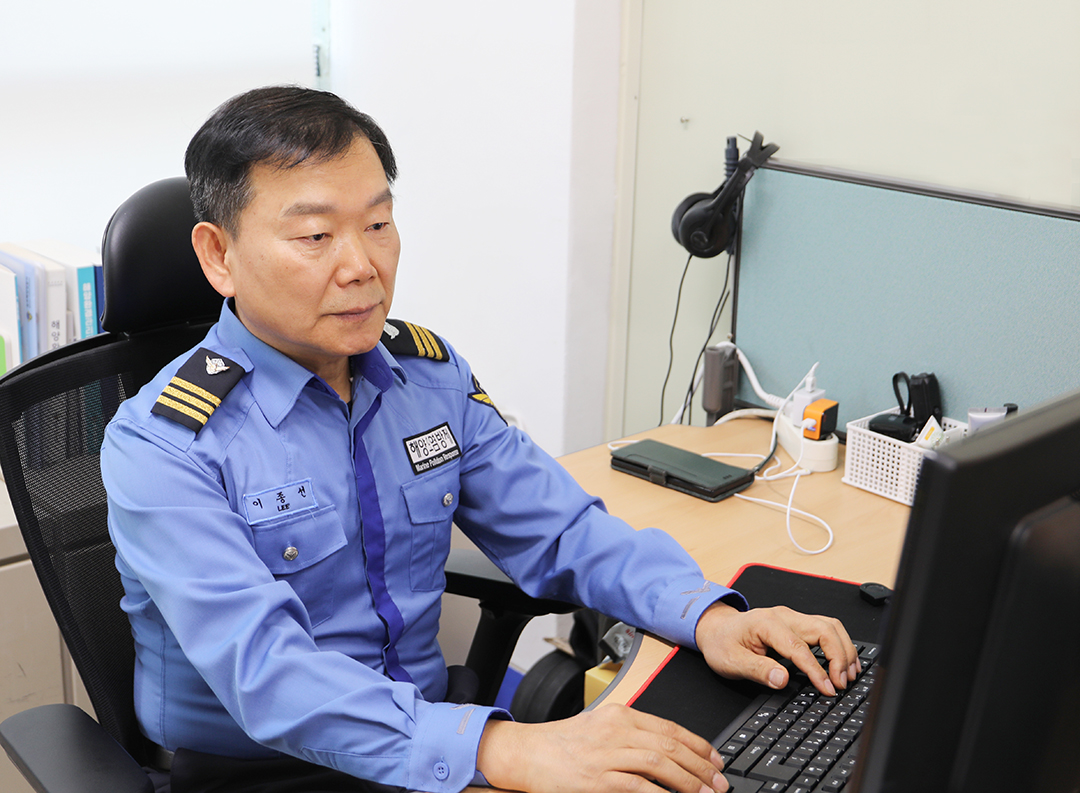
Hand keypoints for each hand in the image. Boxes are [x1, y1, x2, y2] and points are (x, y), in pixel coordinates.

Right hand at [477, 704, 728, 792]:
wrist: (528, 753)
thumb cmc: (563, 744)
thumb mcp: (600, 728)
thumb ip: (632, 735)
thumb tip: (668, 751)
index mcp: (620, 715)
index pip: (670, 728)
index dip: (698, 745)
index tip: (715, 761)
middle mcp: (616, 730)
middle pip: (669, 746)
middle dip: (700, 767)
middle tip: (718, 783)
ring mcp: (607, 754)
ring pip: (659, 763)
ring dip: (688, 782)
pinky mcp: (597, 778)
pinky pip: (637, 786)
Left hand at [695, 602, 859, 696]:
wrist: (716, 628)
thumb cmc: (722, 643)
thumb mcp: (731, 661)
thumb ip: (757, 670)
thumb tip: (782, 679)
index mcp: (767, 624)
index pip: (800, 647)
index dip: (817, 670)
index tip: (828, 688)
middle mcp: (784, 616)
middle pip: (824, 629)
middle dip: (840, 656)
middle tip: (842, 683)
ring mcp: (792, 618)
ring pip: (830, 626)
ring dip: (844, 649)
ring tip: (848, 675)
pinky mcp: (797, 624)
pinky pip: (825, 629)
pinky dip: (839, 645)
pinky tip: (842, 663)